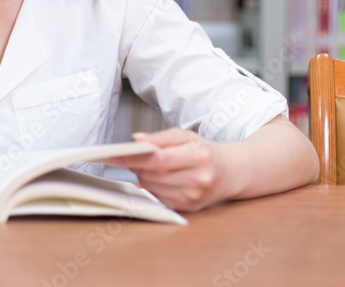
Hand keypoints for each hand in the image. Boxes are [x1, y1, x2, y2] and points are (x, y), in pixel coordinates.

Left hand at [109, 128, 231, 211]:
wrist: (231, 173)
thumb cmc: (205, 151)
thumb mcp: (186, 136)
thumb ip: (160, 138)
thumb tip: (137, 139)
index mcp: (198, 156)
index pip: (157, 159)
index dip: (133, 158)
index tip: (114, 155)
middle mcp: (197, 179)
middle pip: (153, 175)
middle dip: (136, 166)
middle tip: (127, 158)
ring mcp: (193, 197)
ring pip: (153, 188)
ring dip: (143, 177)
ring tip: (145, 167)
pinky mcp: (188, 208)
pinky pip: (159, 198)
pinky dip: (152, 188)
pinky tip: (156, 179)